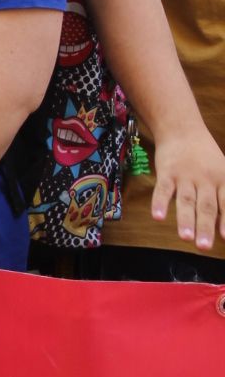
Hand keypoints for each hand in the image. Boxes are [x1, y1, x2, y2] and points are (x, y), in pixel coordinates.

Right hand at [148, 126, 224, 250]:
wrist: (182, 129)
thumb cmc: (205, 157)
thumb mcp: (222, 172)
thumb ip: (223, 198)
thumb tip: (224, 226)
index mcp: (222, 180)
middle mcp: (205, 180)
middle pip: (206, 206)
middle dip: (205, 227)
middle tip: (204, 247)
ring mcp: (185, 176)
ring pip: (186, 200)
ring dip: (185, 219)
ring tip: (185, 237)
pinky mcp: (166, 173)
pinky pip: (163, 190)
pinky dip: (160, 203)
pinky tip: (158, 217)